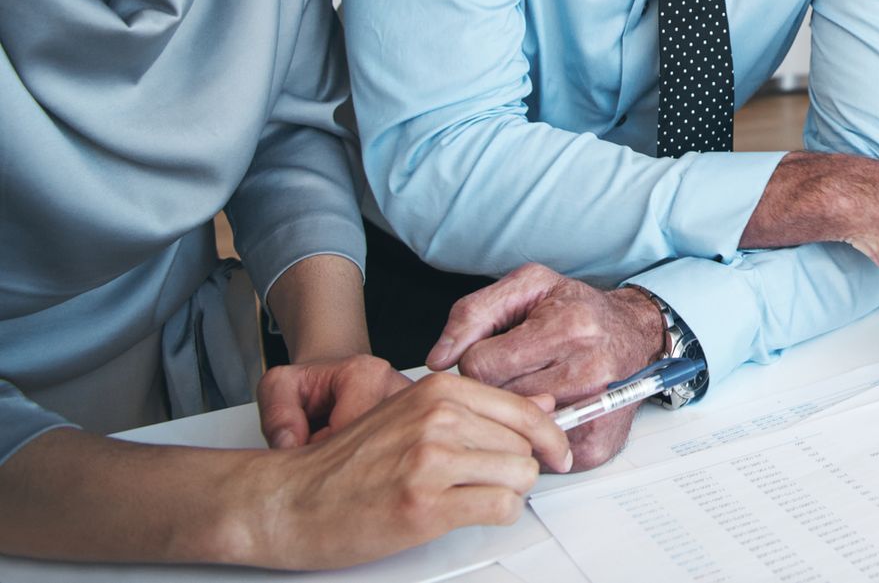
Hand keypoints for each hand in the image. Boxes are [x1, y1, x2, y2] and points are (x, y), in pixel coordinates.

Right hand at [240, 372, 570, 568]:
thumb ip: (478, 409)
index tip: (559, 452)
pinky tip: (470, 512)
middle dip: (520, 469)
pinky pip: (500, 508)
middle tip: (494, 482)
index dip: (551, 436)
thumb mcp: (413, 415)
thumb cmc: (347, 463)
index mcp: (437, 392)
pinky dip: (497, 515)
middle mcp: (438, 420)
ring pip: (519, 476)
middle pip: (526, 446)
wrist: (291, 500)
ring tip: (474, 497)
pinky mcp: (425, 505)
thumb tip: (543, 404)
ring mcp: (432, 461)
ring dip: (508, 493)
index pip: (523, 410)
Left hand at [431, 264, 666, 471]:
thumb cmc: (578, 310)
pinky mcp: (597, 443)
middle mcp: (588, 369)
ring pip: (513, 429)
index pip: (481, 364)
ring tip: (529, 388)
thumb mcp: (528, 287)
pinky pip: (539, 455)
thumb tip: (436, 359)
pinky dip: (534, 438)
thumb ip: (474, 313)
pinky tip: (546, 412)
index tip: (496, 351)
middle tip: (515, 370)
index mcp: (568, 327)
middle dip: (495, 385)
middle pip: (496, 399)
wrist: (635, 334)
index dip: (479, 358)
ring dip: (512, 412)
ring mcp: (595, 411)